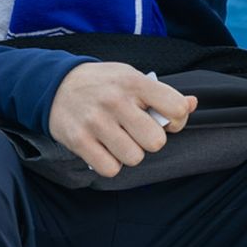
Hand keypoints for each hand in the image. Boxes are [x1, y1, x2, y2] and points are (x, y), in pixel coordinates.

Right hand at [47, 62, 194, 178]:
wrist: (54, 84)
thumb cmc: (101, 84)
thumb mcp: (131, 78)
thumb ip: (162, 93)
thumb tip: (192, 104)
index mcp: (134, 82)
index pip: (176, 108)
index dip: (176, 121)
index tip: (163, 120)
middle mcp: (115, 101)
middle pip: (156, 142)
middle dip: (149, 141)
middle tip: (136, 132)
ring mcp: (96, 121)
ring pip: (134, 158)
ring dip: (129, 153)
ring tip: (118, 140)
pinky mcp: (79, 140)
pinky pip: (110, 169)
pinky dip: (110, 163)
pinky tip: (104, 148)